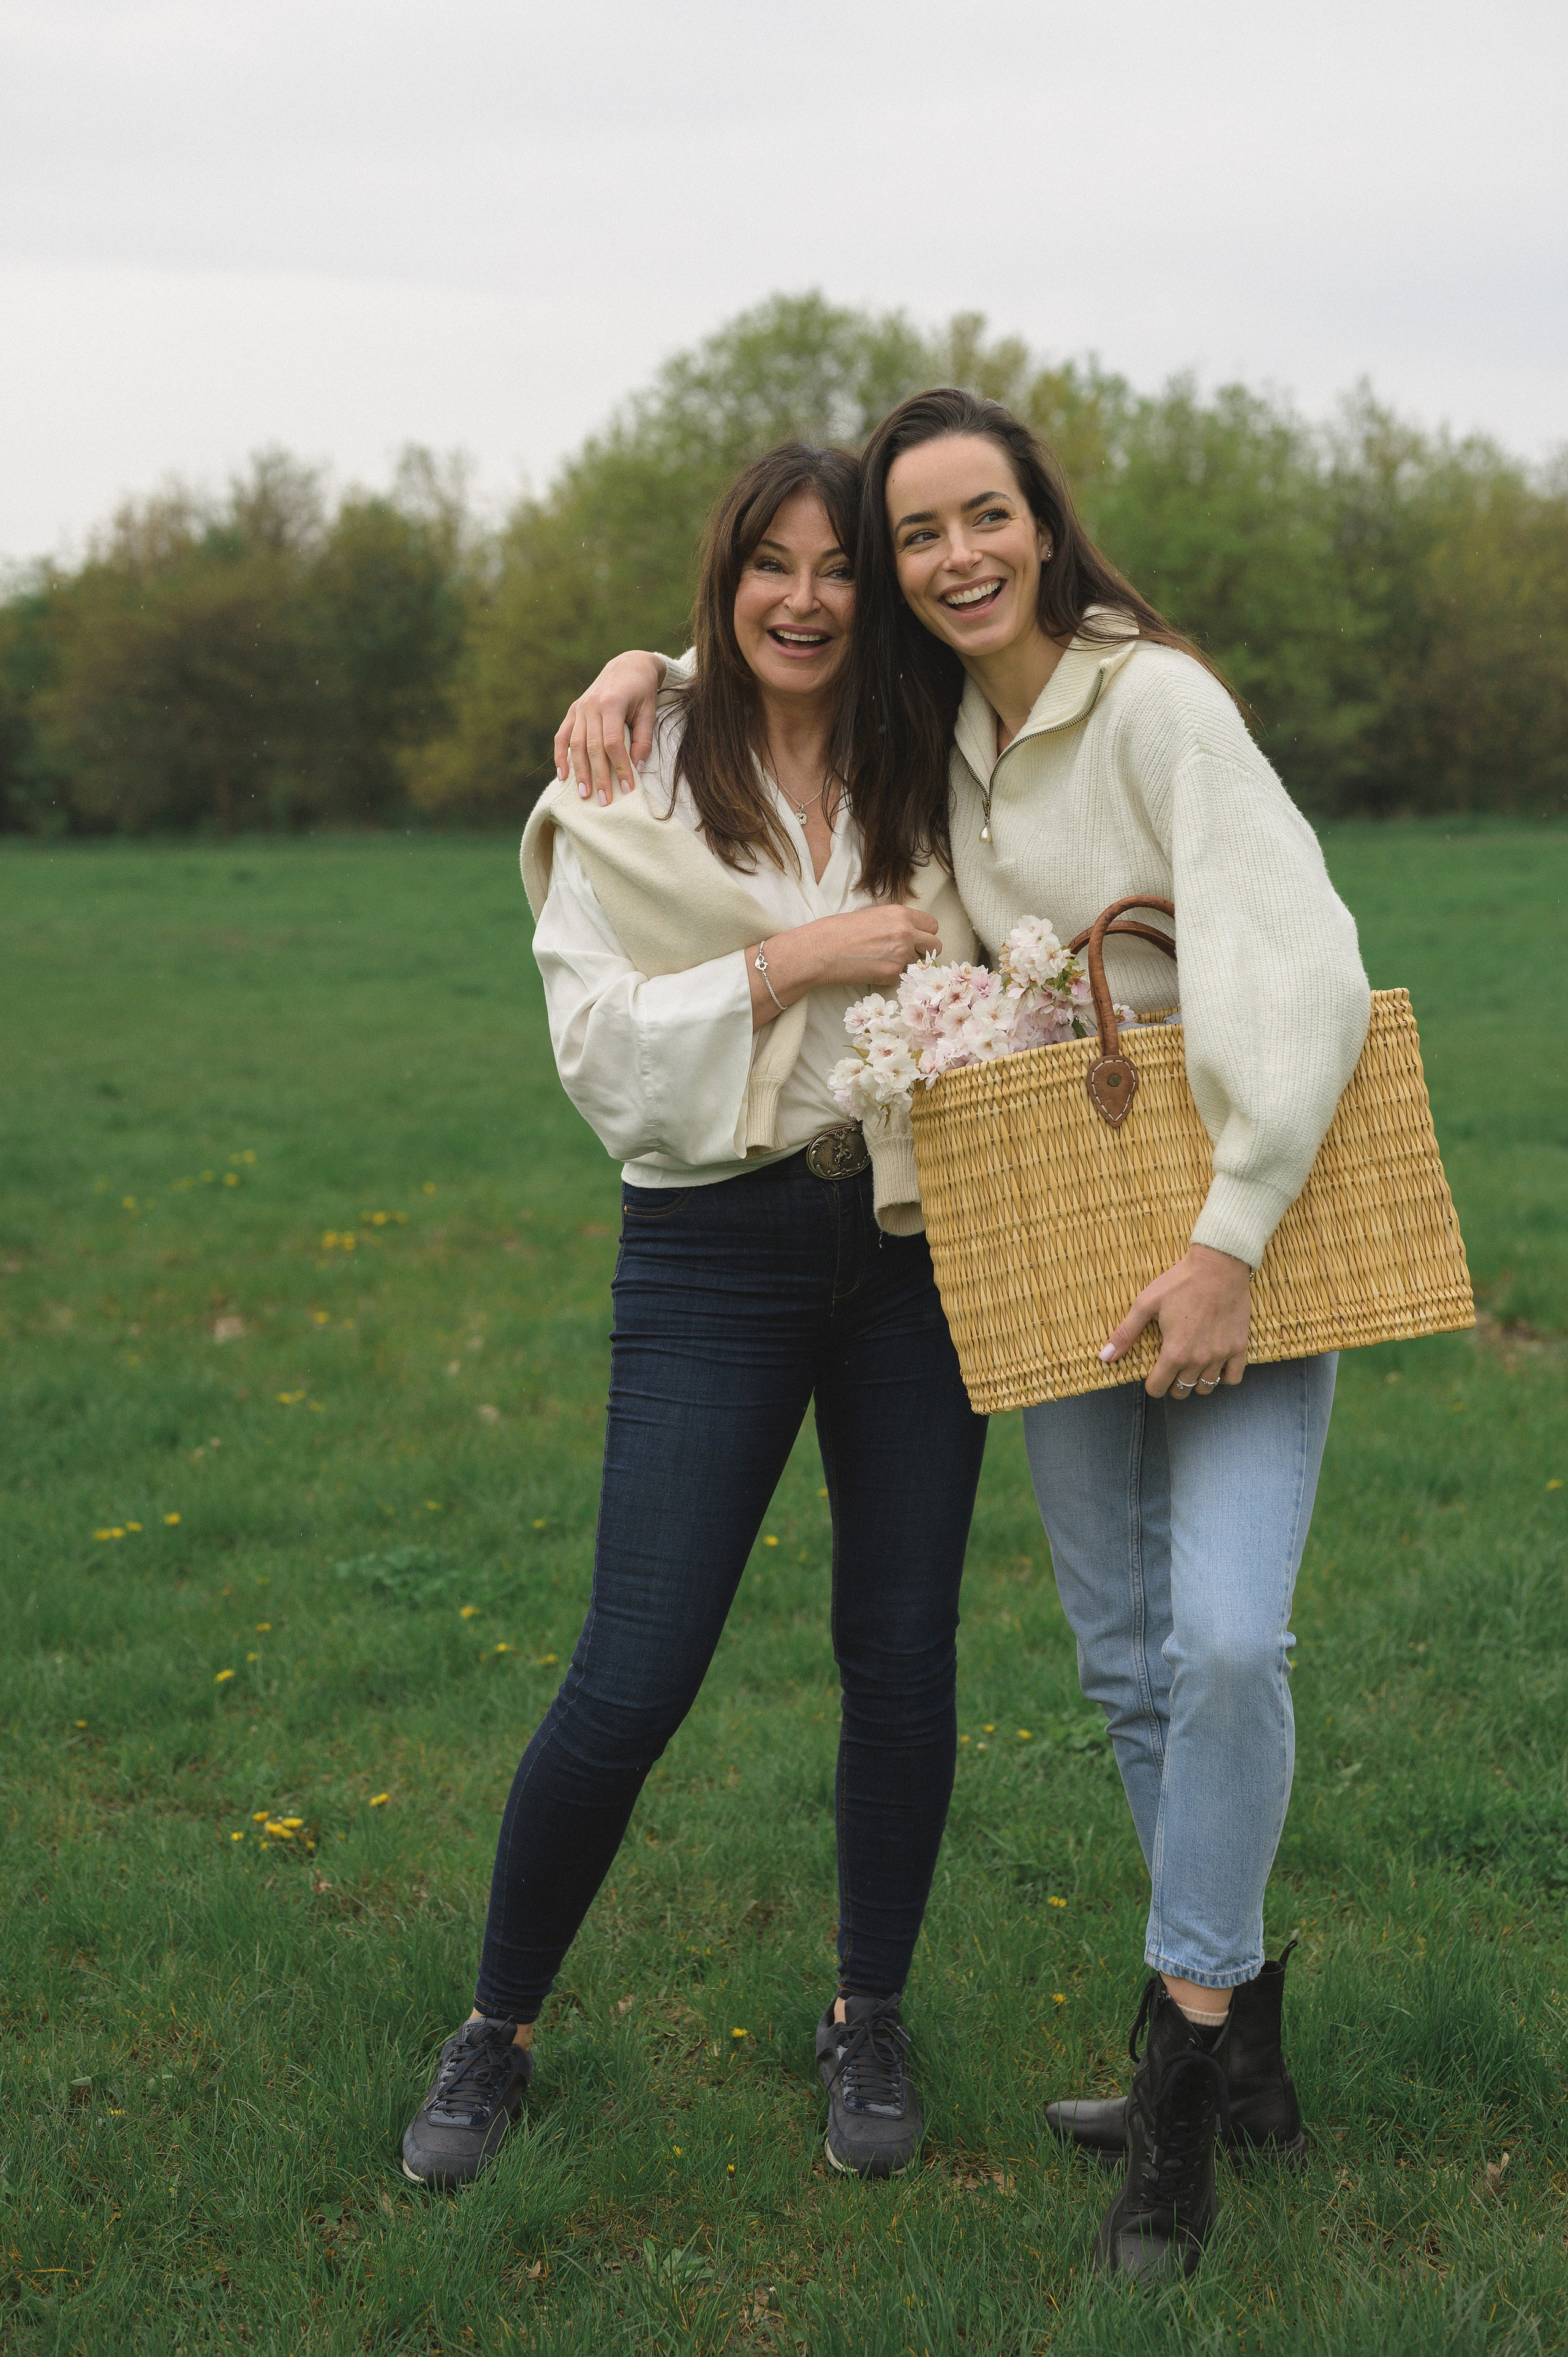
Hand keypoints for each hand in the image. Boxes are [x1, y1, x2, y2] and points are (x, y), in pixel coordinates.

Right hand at [554, 652, 664, 802]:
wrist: (627, 665)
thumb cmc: (642, 691)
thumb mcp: (649, 712)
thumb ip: (643, 740)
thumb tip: (638, 768)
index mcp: (612, 703)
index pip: (613, 743)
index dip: (620, 767)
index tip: (627, 788)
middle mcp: (591, 705)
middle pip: (592, 747)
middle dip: (598, 776)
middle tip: (603, 801)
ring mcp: (579, 708)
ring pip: (575, 744)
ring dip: (578, 772)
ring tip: (583, 795)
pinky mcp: (573, 711)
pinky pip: (562, 736)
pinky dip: (561, 756)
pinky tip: (562, 776)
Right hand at [804, 905, 940, 988]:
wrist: (823, 949)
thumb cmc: (841, 930)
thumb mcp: (873, 914)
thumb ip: (896, 922)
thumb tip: (910, 932)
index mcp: (901, 914)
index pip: (933, 925)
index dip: (926, 933)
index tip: (918, 939)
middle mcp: (906, 933)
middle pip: (936, 946)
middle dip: (926, 951)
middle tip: (910, 954)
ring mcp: (901, 955)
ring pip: (919, 964)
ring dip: (908, 964)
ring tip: (885, 960)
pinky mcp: (892, 974)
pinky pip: (902, 976)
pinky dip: (892, 975)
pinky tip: (874, 968)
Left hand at [1099, 1243, 1250, 1398]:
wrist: (1219, 1265)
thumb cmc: (1180, 1282)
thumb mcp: (1146, 1303)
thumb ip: (1126, 1333)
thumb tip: (1104, 1357)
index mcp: (1175, 1352)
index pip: (1158, 1388)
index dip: (1151, 1383)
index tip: (1152, 1372)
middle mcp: (1199, 1359)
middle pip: (1182, 1391)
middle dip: (1172, 1383)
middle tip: (1170, 1367)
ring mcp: (1221, 1355)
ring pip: (1206, 1387)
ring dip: (1195, 1381)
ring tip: (1190, 1365)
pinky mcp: (1239, 1347)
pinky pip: (1233, 1378)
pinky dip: (1223, 1376)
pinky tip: (1214, 1363)